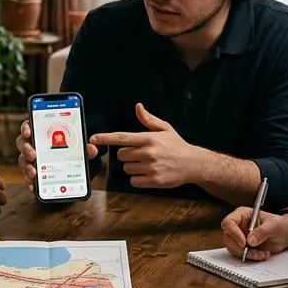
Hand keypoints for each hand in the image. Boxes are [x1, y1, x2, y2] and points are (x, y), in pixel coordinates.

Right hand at [17, 121, 98, 191]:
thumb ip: (84, 148)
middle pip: (22, 143)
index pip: (29, 126)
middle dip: (26, 149)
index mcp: (41, 132)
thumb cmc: (70, 149)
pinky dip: (29, 181)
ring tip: (34, 173)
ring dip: (27, 167)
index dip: (26, 128)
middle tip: (32, 155)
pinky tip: (32, 186)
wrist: (71, 164)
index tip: (28, 132)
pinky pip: (27, 176)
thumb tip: (92, 149)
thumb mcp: (78, 147)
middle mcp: (33, 144)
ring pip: (23, 160)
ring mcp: (31, 158)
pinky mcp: (32, 171)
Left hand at [88, 104, 205, 189]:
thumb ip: (149, 119)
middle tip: (140, 154)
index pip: (122, 138)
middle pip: (121, 155)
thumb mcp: (165, 129)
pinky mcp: (154, 180)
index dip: (105, 138)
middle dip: (127, 155)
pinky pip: (134, 181)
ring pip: (127, 168)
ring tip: (147, 164)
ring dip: (133, 167)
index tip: (93, 138)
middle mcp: (148, 152)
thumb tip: (138, 107)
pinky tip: (149, 174)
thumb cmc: (177, 145)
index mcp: (149, 138)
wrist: (193, 164)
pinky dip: (138, 179)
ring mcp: (151, 167)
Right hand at [222, 210, 287, 260]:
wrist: (286, 234)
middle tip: (253, 252)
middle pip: (228, 238)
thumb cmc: (280, 224)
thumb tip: (250, 241)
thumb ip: (262, 231)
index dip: (233, 233)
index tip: (244, 243)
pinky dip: (251, 257)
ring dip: (247, 254)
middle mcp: (238, 226)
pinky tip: (263, 255)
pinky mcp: (244, 247)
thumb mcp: (274, 225)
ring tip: (262, 254)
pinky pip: (241, 255)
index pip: (229, 223)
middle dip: (240, 248)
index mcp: (242, 215)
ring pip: (233, 248)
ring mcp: (240, 237)